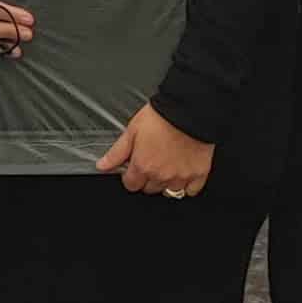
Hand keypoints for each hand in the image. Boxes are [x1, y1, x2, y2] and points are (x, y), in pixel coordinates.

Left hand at [96, 102, 213, 196]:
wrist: (187, 110)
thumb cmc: (160, 117)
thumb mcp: (131, 131)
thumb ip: (117, 153)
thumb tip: (102, 165)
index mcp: (143, 166)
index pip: (131, 185)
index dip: (130, 176)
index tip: (134, 167)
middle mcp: (161, 175)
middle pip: (149, 189)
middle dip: (147, 178)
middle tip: (151, 161)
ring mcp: (181, 177)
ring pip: (170, 192)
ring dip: (166, 182)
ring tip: (167, 164)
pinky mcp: (198, 174)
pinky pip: (191, 190)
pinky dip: (187, 185)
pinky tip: (182, 171)